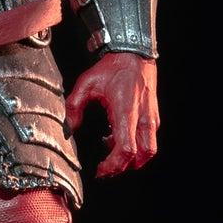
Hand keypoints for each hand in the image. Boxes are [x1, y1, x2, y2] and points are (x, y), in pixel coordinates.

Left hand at [65, 52, 159, 178]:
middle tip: (105, 169)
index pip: (126, 149)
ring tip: (112, 153)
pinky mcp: (153, 117)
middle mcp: (142, 118)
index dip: (114, 165)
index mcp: (126, 111)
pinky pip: (148, 141)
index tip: (100, 169)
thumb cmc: (111, 68)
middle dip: (123, 168)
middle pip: (141, 156)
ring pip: (149, 151)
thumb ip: (73, 107)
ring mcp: (151, 118)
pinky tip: (117, 138)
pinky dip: (136, 147)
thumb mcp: (85, 84)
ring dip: (132, 160)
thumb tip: (68, 130)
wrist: (133, 53)